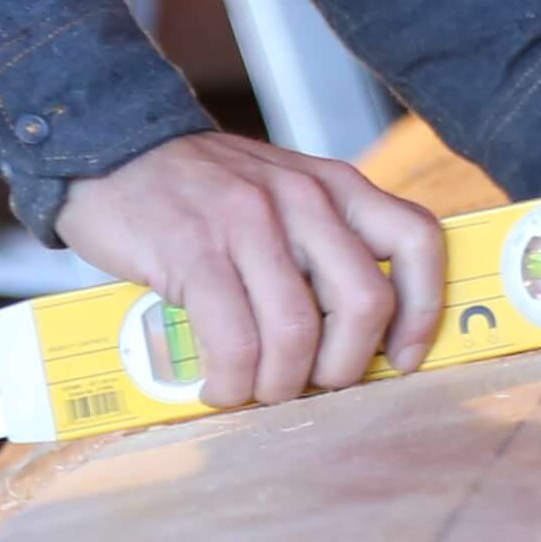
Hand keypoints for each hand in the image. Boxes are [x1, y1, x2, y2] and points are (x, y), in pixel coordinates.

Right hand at [54, 132, 443, 407]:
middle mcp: (303, 199)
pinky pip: (233, 340)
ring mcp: (249, 223)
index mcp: (337, 187)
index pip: (417, 239)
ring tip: (256, 389)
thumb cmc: (206, 193)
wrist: (116, 152)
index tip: (403, 357)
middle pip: (365, 303)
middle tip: (312, 383)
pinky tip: (219, 387)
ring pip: (297, 332)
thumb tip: (362, 333)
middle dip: (344, 367)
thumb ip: (324, 244)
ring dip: (280, 384)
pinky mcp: (194, 252)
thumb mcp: (284, 195)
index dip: (424, 310)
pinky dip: (231, 382)